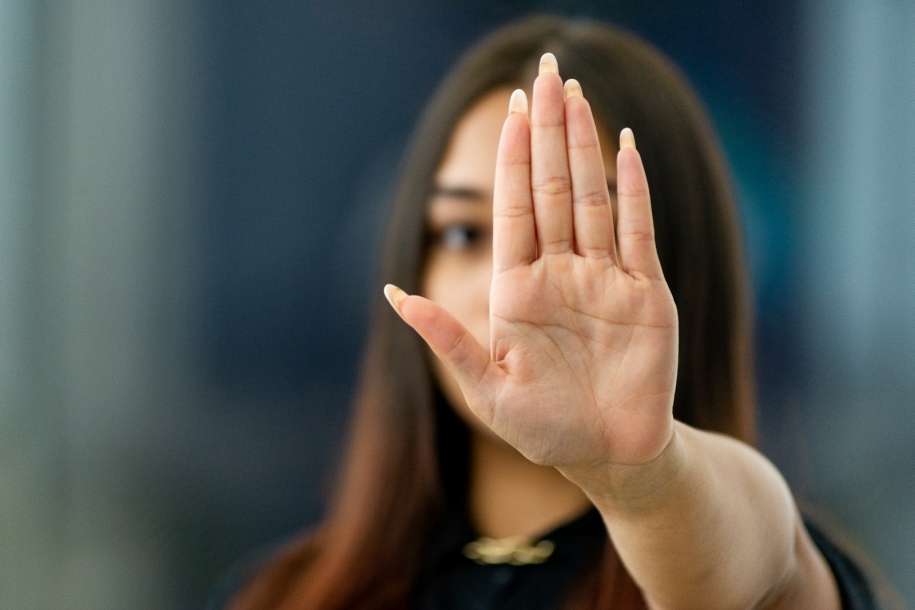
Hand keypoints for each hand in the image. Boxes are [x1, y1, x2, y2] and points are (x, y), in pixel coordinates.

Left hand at [385, 54, 678, 470]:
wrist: (608, 457)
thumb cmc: (544, 429)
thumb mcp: (487, 389)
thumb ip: (447, 338)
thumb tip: (394, 292)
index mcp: (519, 288)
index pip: (513, 206)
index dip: (511, 155)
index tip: (511, 107)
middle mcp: (561, 272)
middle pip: (550, 186)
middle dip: (546, 129)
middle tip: (546, 72)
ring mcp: (605, 278)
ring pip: (591, 196)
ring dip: (583, 145)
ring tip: (575, 93)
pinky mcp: (646, 294)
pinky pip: (639, 232)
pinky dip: (635, 190)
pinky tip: (626, 148)